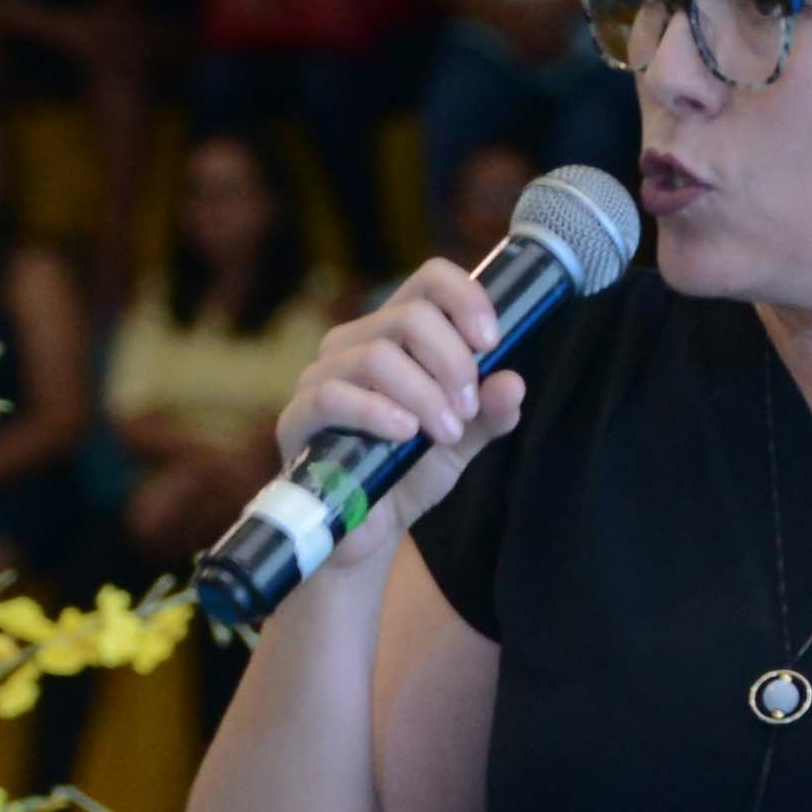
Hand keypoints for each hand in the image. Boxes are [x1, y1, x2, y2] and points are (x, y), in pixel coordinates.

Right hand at [267, 258, 528, 549]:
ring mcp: (321, 376)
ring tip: (447, 433)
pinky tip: (405, 434)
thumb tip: (513, 383)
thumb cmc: (410, 471)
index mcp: (397, 333)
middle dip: (452, 361)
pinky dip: (377, 412)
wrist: (368, 531)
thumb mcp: (463, 441)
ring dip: (424, 393)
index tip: (491, 342)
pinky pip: (333, 395)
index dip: (466, 298)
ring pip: (376, 354)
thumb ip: (490, 413)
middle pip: (409, 316)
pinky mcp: (298, 416)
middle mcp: (355, 342)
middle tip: (469, 408)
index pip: (429, 280)